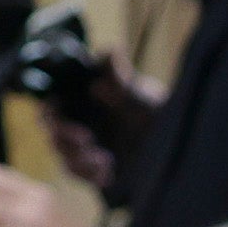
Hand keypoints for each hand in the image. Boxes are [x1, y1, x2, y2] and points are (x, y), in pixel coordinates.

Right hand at [40, 53, 160, 189]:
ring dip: (79, 160)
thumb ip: (121, 77)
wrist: (176, 142)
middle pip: (54, 135)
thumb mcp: (140, 93)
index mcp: (80, 103)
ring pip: (66, 158)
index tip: (62, 115)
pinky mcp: (95, 170)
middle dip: (64, 138)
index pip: (52, 108)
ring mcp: (85, 150)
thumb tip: (111, 51)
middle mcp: (77, 125)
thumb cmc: (152, 109)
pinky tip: (108, 174)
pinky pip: (82, 175)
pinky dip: (91, 175)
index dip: (51, 113)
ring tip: (104, 159)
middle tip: (86, 138)